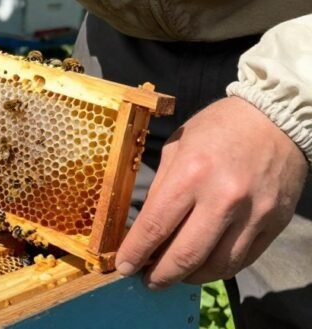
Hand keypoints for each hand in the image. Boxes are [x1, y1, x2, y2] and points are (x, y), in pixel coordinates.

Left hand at [116, 97, 307, 288]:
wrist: (276, 119)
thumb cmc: (219, 128)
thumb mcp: (178, 146)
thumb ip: (162, 186)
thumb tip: (143, 226)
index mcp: (191, 173)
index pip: (155, 227)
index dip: (136, 253)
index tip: (123, 267)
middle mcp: (223, 198)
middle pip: (186, 255)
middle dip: (160, 275)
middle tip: (147, 280)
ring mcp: (252, 214)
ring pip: (217, 266)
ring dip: (190, 278)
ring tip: (174, 275)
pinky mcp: (274, 224)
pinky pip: (243, 260)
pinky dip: (219, 269)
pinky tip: (203, 266)